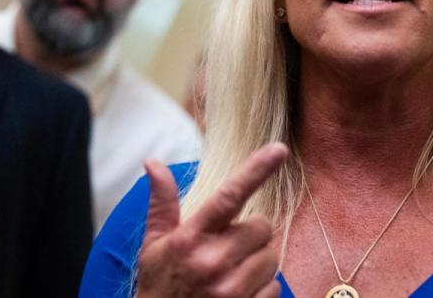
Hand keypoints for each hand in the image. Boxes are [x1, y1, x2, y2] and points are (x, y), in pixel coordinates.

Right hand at [136, 143, 287, 297]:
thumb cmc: (160, 286)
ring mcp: (231, 288)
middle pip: (262, 227)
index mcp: (190, 238)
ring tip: (231, 274)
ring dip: (258, 262)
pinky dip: (263, 289)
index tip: (279, 149)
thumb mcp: (153, 245)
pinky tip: (238, 294)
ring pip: (272, 257)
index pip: (229, 195)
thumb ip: (161, 204)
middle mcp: (212, 261)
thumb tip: (153, 163)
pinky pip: (275, 286)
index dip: (256, 170)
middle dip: (251, 235)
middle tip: (229, 249)